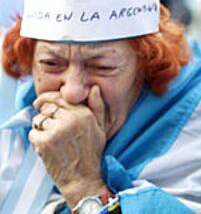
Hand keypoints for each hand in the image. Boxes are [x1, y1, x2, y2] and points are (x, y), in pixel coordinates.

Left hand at [29, 85, 107, 207]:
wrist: (84, 179)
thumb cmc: (92, 153)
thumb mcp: (101, 127)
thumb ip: (98, 106)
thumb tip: (95, 88)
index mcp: (84, 113)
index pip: (60, 97)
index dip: (48, 99)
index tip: (42, 103)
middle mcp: (71, 119)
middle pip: (47, 107)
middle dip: (45, 115)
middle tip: (50, 126)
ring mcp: (57, 130)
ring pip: (38, 120)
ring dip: (41, 128)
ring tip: (52, 139)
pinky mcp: (45, 142)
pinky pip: (33, 133)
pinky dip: (37, 140)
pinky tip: (48, 147)